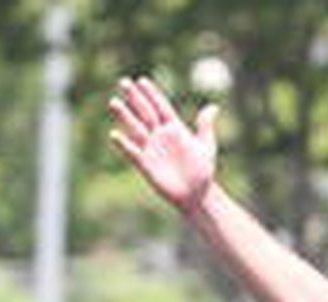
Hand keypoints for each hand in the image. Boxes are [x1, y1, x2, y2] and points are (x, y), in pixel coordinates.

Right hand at [109, 76, 217, 213]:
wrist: (197, 195)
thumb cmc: (203, 171)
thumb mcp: (206, 146)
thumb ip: (205, 126)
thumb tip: (213, 107)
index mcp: (175, 129)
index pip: (160, 106)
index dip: (152, 94)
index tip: (142, 80)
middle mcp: (160, 136)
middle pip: (145, 113)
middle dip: (135, 98)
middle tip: (123, 82)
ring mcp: (152, 150)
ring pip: (136, 129)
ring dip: (125, 116)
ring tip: (113, 102)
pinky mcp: (146, 165)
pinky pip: (133, 153)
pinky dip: (124, 144)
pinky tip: (115, 135)